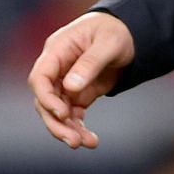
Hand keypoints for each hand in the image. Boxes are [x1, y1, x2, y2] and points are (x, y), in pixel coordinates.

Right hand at [28, 11, 134, 149]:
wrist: (133, 32)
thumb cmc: (118, 30)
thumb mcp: (109, 42)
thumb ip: (90, 62)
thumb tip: (70, 87)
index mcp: (57, 50)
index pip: (40, 77)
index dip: (46, 98)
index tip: (63, 114)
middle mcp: (57, 68)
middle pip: (45, 100)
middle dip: (57, 123)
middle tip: (73, 141)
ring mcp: (66, 82)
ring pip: (58, 112)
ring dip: (68, 129)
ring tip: (87, 143)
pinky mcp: (78, 93)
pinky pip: (72, 115)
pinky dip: (78, 127)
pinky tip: (90, 138)